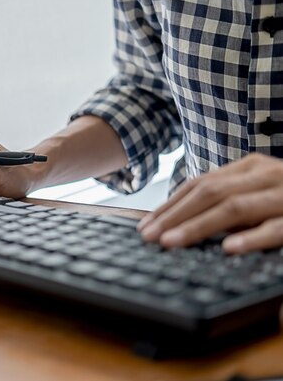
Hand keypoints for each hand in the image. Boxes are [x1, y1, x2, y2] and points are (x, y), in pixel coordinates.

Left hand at [138, 153, 282, 253]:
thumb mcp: (258, 191)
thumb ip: (226, 199)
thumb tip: (179, 222)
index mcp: (250, 167)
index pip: (199, 184)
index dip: (169, 205)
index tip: (146, 225)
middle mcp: (265, 174)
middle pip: (209, 194)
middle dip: (174, 216)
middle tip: (148, 237)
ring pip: (235, 207)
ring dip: (199, 226)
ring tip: (172, 243)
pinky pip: (277, 227)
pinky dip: (253, 237)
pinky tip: (229, 248)